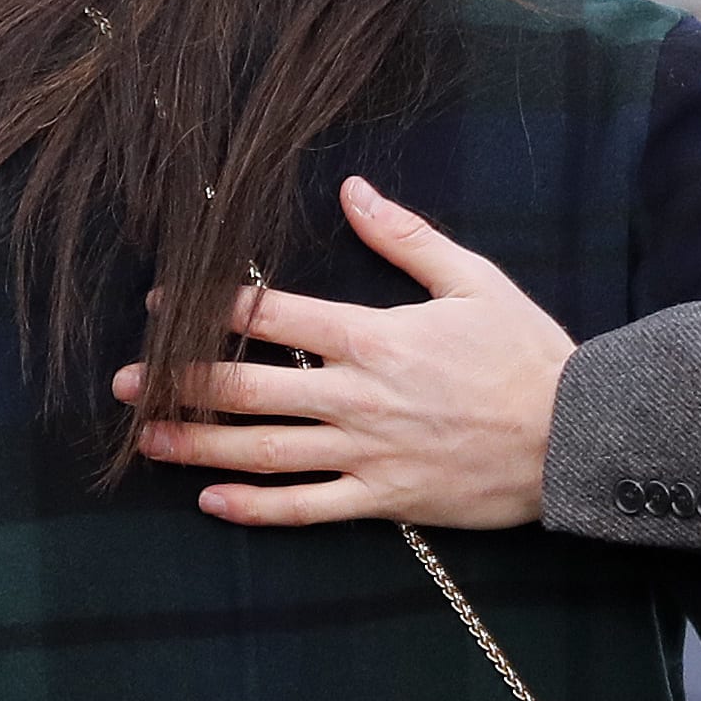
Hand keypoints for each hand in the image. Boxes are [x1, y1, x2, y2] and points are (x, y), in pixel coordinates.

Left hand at [116, 178, 572, 528]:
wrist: (576, 437)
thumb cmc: (527, 354)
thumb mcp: (474, 280)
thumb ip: (405, 237)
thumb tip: (351, 191)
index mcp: (374, 336)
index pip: (272, 315)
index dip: (210, 307)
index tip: (164, 306)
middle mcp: (358, 397)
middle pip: (248, 388)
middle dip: (180, 384)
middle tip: (124, 383)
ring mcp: (368, 453)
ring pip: (264, 451)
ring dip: (198, 447)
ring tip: (147, 440)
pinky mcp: (386, 499)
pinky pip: (308, 509)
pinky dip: (257, 509)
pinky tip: (213, 503)